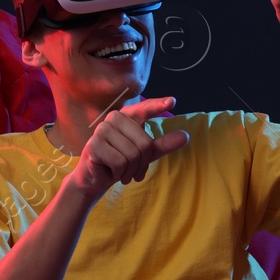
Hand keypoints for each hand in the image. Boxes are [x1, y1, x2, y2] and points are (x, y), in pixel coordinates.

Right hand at [66, 96, 190, 202]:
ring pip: (133, 154)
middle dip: (143, 163)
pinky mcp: (94, 145)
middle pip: (144, 143)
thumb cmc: (121, 162)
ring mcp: (102, 130)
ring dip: (131, 170)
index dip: (158, 105)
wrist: (96, 178)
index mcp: (127, 116)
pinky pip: (120, 162)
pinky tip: (112, 172)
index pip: (144, 108)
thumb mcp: (146, 154)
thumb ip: (164, 144)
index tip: (172, 101)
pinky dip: (120, 173)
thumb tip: (185, 136)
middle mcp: (114, 118)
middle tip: (135, 171)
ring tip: (123, 172)